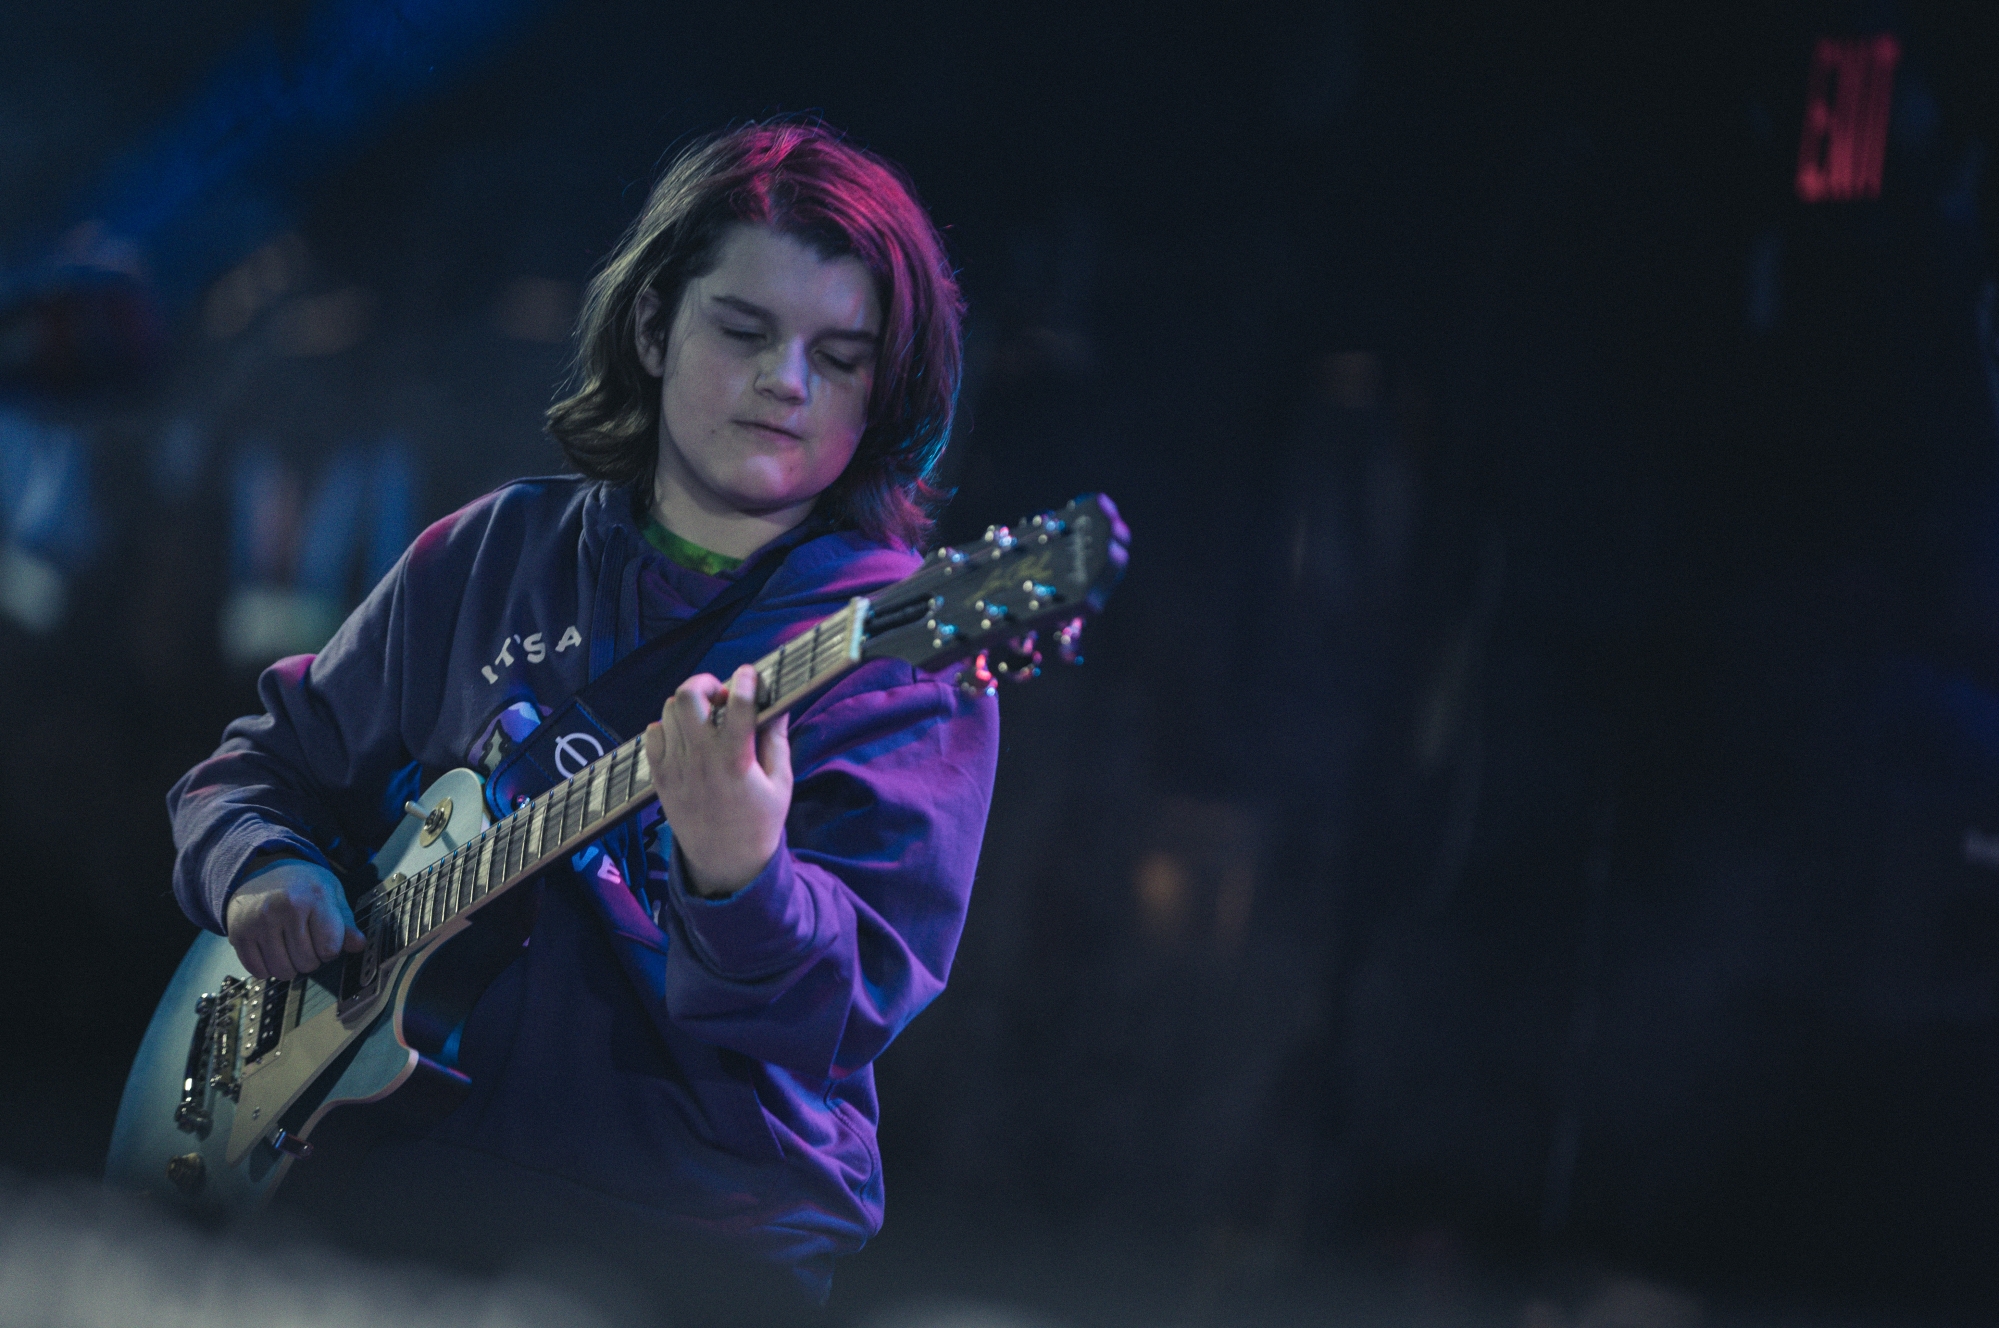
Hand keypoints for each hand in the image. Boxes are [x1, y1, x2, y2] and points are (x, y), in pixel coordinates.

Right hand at [225, 855, 365, 979]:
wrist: (261, 869)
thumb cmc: (302, 883)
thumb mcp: (331, 893)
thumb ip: (346, 922)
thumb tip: (359, 945)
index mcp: (313, 897)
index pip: (330, 947)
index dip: (331, 949)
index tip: (326, 939)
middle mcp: (283, 909)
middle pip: (307, 963)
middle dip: (312, 959)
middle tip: (307, 941)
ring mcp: (258, 922)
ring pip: (282, 971)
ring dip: (290, 966)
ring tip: (290, 946)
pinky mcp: (239, 934)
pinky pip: (258, 971)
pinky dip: (268, 968)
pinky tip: (272, 950)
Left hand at [645, 663, 791, 897]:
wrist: (724, 862)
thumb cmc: (760, 822)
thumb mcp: (780, 783)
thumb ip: (776, 740)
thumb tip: (777, 705)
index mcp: (736, 760)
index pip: (739, 704)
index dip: (745, 680)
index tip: (750, 674)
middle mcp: (701, 759)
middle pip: (688, 697)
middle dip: (705, 684)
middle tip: (721, 695)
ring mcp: (676, 767)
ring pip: (668, 710)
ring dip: (688, 705)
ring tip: (706, 717)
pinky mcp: (660, 777)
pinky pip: (652, 734)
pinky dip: (668, 726)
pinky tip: (686, 736)